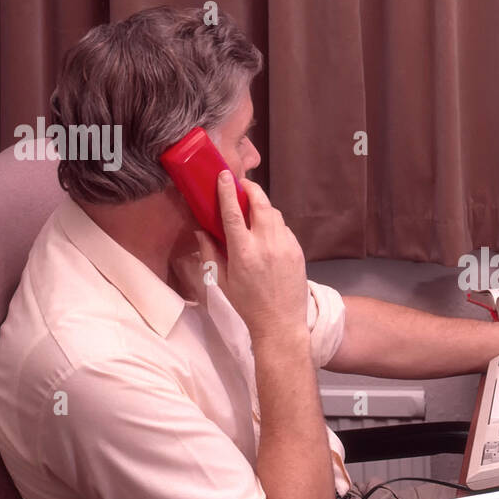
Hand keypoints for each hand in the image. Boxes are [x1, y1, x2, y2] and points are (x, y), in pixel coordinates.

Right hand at [195, 171, 308, 342]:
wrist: (281, 323)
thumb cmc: (248, 304)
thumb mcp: (222, 281)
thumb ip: (211, 252)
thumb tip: (200, 230)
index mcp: (243, 252)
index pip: (233, 212)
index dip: (228, 190)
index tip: (224, 175)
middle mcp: (266, 245)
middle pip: (260, 203)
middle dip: (251, 189)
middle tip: (242, 185)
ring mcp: (285, 246)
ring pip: (274, 213)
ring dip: (262, 206)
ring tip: (252, 210)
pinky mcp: (298, 250)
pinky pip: (284, 228)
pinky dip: (274, 224)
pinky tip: (266, 233)